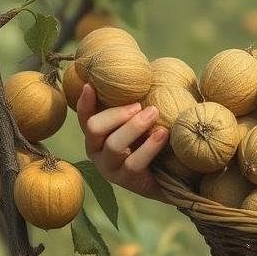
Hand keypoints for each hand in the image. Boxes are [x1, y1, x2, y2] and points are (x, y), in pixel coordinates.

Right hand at [77, 83, 167, 200]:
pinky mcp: (126, 181)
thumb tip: (143, 74)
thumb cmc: (152, 137)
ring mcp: (109, 168)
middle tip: (139, 105)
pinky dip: (149, 146)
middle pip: (94, 128)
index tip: (91, 85)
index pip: (84, 117)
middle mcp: (97, 151)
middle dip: (116, 113)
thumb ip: (135, 103)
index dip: (85, 102)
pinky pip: (134, 163)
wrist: (172, 173)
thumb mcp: (142, 119)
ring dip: (134, 126)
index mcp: (97, 134)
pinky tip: (162, 133)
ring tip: (154, 113)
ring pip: (113, 145)